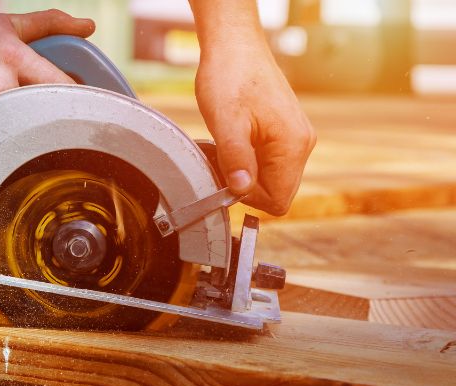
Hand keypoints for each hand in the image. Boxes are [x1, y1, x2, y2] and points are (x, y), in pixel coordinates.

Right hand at [0, 10, 94, 133]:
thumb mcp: (2, 25)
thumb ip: (48, 24)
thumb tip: (89, 27)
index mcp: (13, 57)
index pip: (63, 88)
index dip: (78, 105)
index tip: (81, 115)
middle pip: (44, 119)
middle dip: (52, 128)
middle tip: (56, 135)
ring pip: (16, 139)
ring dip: (22, 144)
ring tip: (17, 141)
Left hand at [194, 43, 314, 214]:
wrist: (235, 45)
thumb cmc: (230, 77)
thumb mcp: (225, 122)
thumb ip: (235, 159)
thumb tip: (241, 190)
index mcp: (293, 145)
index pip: (279, 200)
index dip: (249, 198)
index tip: (227, 176)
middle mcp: (303, 143)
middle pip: (278, 191)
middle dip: (248, 185)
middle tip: (223, 160)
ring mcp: (297, 136)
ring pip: (272, 176)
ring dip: (247, 170)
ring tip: (228, 145)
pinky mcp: (286, 130)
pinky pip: (271, 161)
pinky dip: (250, 158)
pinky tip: (235, 139)